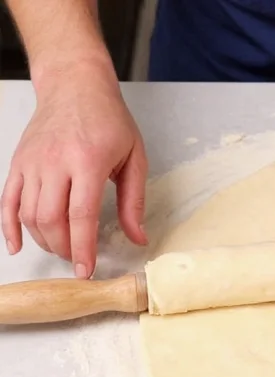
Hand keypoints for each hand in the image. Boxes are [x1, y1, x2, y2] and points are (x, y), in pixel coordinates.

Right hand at [1, 61, 147, 277]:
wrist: (75, 84)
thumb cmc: (109, 119)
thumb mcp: (134, 157)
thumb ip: (134, 201)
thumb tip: (138, 238)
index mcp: (86, 161)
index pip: (80, 215)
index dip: (83, 247)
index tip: (87, 270)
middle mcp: (54, 162)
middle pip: (49, 219)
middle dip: (64, 248)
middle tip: (78, 260)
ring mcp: (31, 163)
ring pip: (28, 214)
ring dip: (44, 240)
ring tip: (63, 249)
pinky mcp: (18, 163)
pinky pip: (7, 200)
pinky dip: (8, 227)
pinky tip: (17, 246)